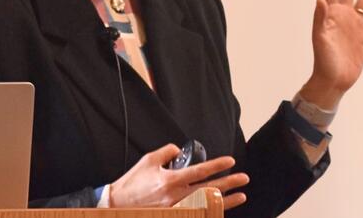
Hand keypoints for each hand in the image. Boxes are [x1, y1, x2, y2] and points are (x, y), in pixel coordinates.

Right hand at [109, 144, 248, 209]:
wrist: (118, 205)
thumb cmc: (132, 183)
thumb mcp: (149, 160)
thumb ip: (167, 152)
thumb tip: (180, 151)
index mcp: (170, 180)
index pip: (200, 171)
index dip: (217, 165)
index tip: (230, 160)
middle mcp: (176, 196)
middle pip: (209, 190)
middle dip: (229, 183)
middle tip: (244, 178)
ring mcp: (175, 210)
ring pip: (206, 206)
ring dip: (225, 202)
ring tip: (240, 196)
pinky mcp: (173, 216)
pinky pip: (195, 214)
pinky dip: (209, 212)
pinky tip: (219, 210)